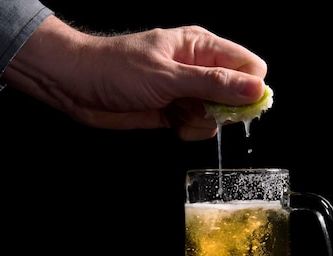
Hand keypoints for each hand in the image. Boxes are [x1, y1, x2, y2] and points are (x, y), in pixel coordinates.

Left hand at [3, 16, 266, 139]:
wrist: (77, 86)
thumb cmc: (116, 69)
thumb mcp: (168, 76)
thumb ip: (213, 84)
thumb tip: (256, 89)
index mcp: (201, 47)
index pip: (249, 66)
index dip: (250, 88)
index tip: (236, 105)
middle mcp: (198, 69)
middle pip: (237, 94)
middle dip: (224, 109)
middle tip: (197, 108)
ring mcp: (187, 92)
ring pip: (218, 115)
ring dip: (202, 122)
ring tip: (177, 113)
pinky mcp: (175, 112)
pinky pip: (199, 127)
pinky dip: (189, 131)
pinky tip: (171, 123)